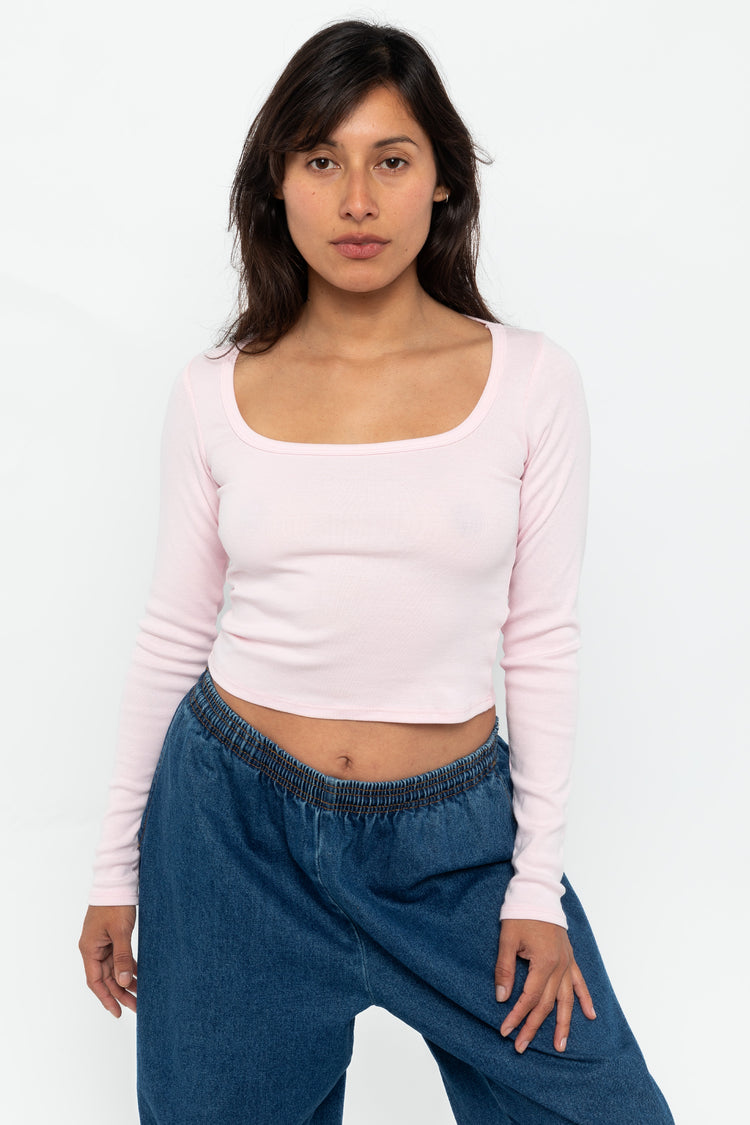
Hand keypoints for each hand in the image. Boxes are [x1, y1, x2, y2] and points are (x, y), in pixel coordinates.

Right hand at [79, 905, 137, 1017]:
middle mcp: (93, 949)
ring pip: (113, 969)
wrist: (116, 881)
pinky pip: (118, 958)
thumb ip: (122, 958)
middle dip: (120, 993)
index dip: (107, 998)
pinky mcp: (110, 937)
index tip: (117, 1012)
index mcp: (90, 949)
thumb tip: (123, 982)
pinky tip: (138, 975)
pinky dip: (127, 967)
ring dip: (124, 981)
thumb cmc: (115, 904)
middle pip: (106, 978)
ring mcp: (102, 943)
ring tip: (140, 994)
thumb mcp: (120, 932)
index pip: (96, 981)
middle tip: (136, 1006)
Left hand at [494, 918, 595, 1052]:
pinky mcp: (569, 958)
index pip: (529, 997)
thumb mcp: (507, 939)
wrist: (538, 893)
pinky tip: (590, 1015)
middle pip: (546, 1004)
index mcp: (544, 962)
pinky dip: (585, 999)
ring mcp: (567, 963)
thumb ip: (505, 969)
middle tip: (521, 1047)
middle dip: (533, 1027)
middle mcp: (559, 966)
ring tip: (560, 1046)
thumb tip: (501, 998)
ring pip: (566, 1000)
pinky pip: (579, 982)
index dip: (516, 1016)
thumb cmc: (520, 914)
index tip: (505, 1031)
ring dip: (564, 1024)